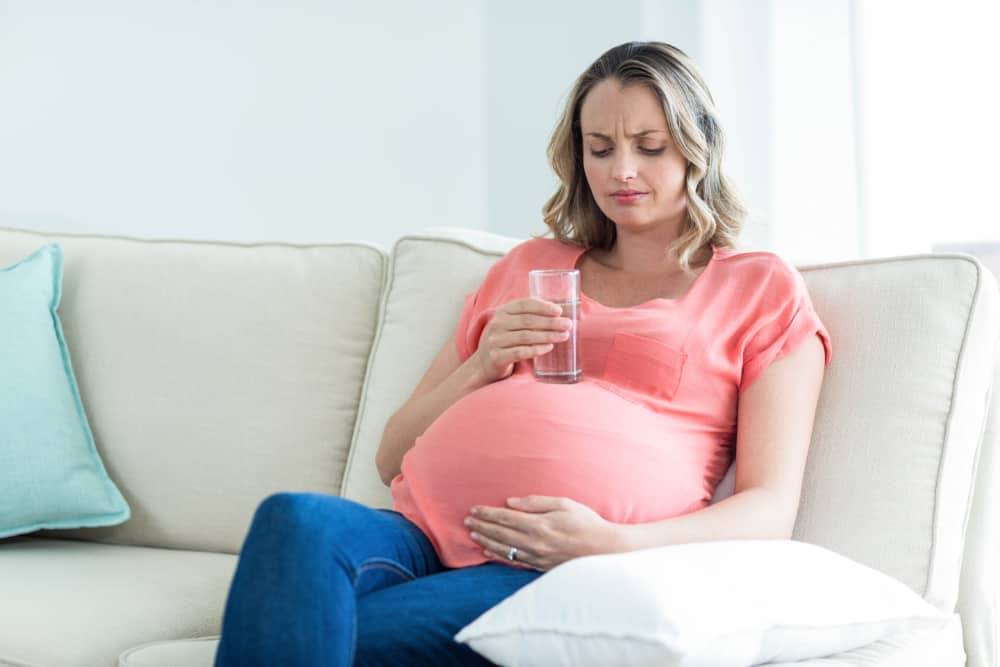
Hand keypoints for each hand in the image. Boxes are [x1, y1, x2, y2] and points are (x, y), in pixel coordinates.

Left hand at [464, 496, 619, 570]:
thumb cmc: (586, 522)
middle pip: (500, 533)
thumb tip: (511, 502)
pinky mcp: (540, 565)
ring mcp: (537, 556)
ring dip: (486, 540)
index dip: (487, 513)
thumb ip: (535, 502)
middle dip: (482, 525)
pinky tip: (488, 552)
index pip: (505, 518)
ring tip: (473, 534)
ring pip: (504, 548)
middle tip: (467, 521)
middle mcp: (534, 542)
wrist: (604, 549)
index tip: (474, 509)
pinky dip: (499, 556)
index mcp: (539, 524)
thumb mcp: (563, 504)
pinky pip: (514, 561)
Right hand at [473, 298, 571, 382]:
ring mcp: (495, 340)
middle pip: (528, 320)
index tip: (559, 311)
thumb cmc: (506, 340)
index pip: (524, 304)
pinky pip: (519, 352)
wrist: (484, 363)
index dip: (543, 306)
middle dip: (550, 322)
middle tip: (567, 324)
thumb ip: (532, 317)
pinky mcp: (497, 356)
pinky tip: (548, 348)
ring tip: (563, 336)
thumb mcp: (513, 325)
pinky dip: (536, 350)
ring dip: (547, 335)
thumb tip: (564, 311)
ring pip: (525, 336)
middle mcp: (497, 324)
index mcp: (503, 312)